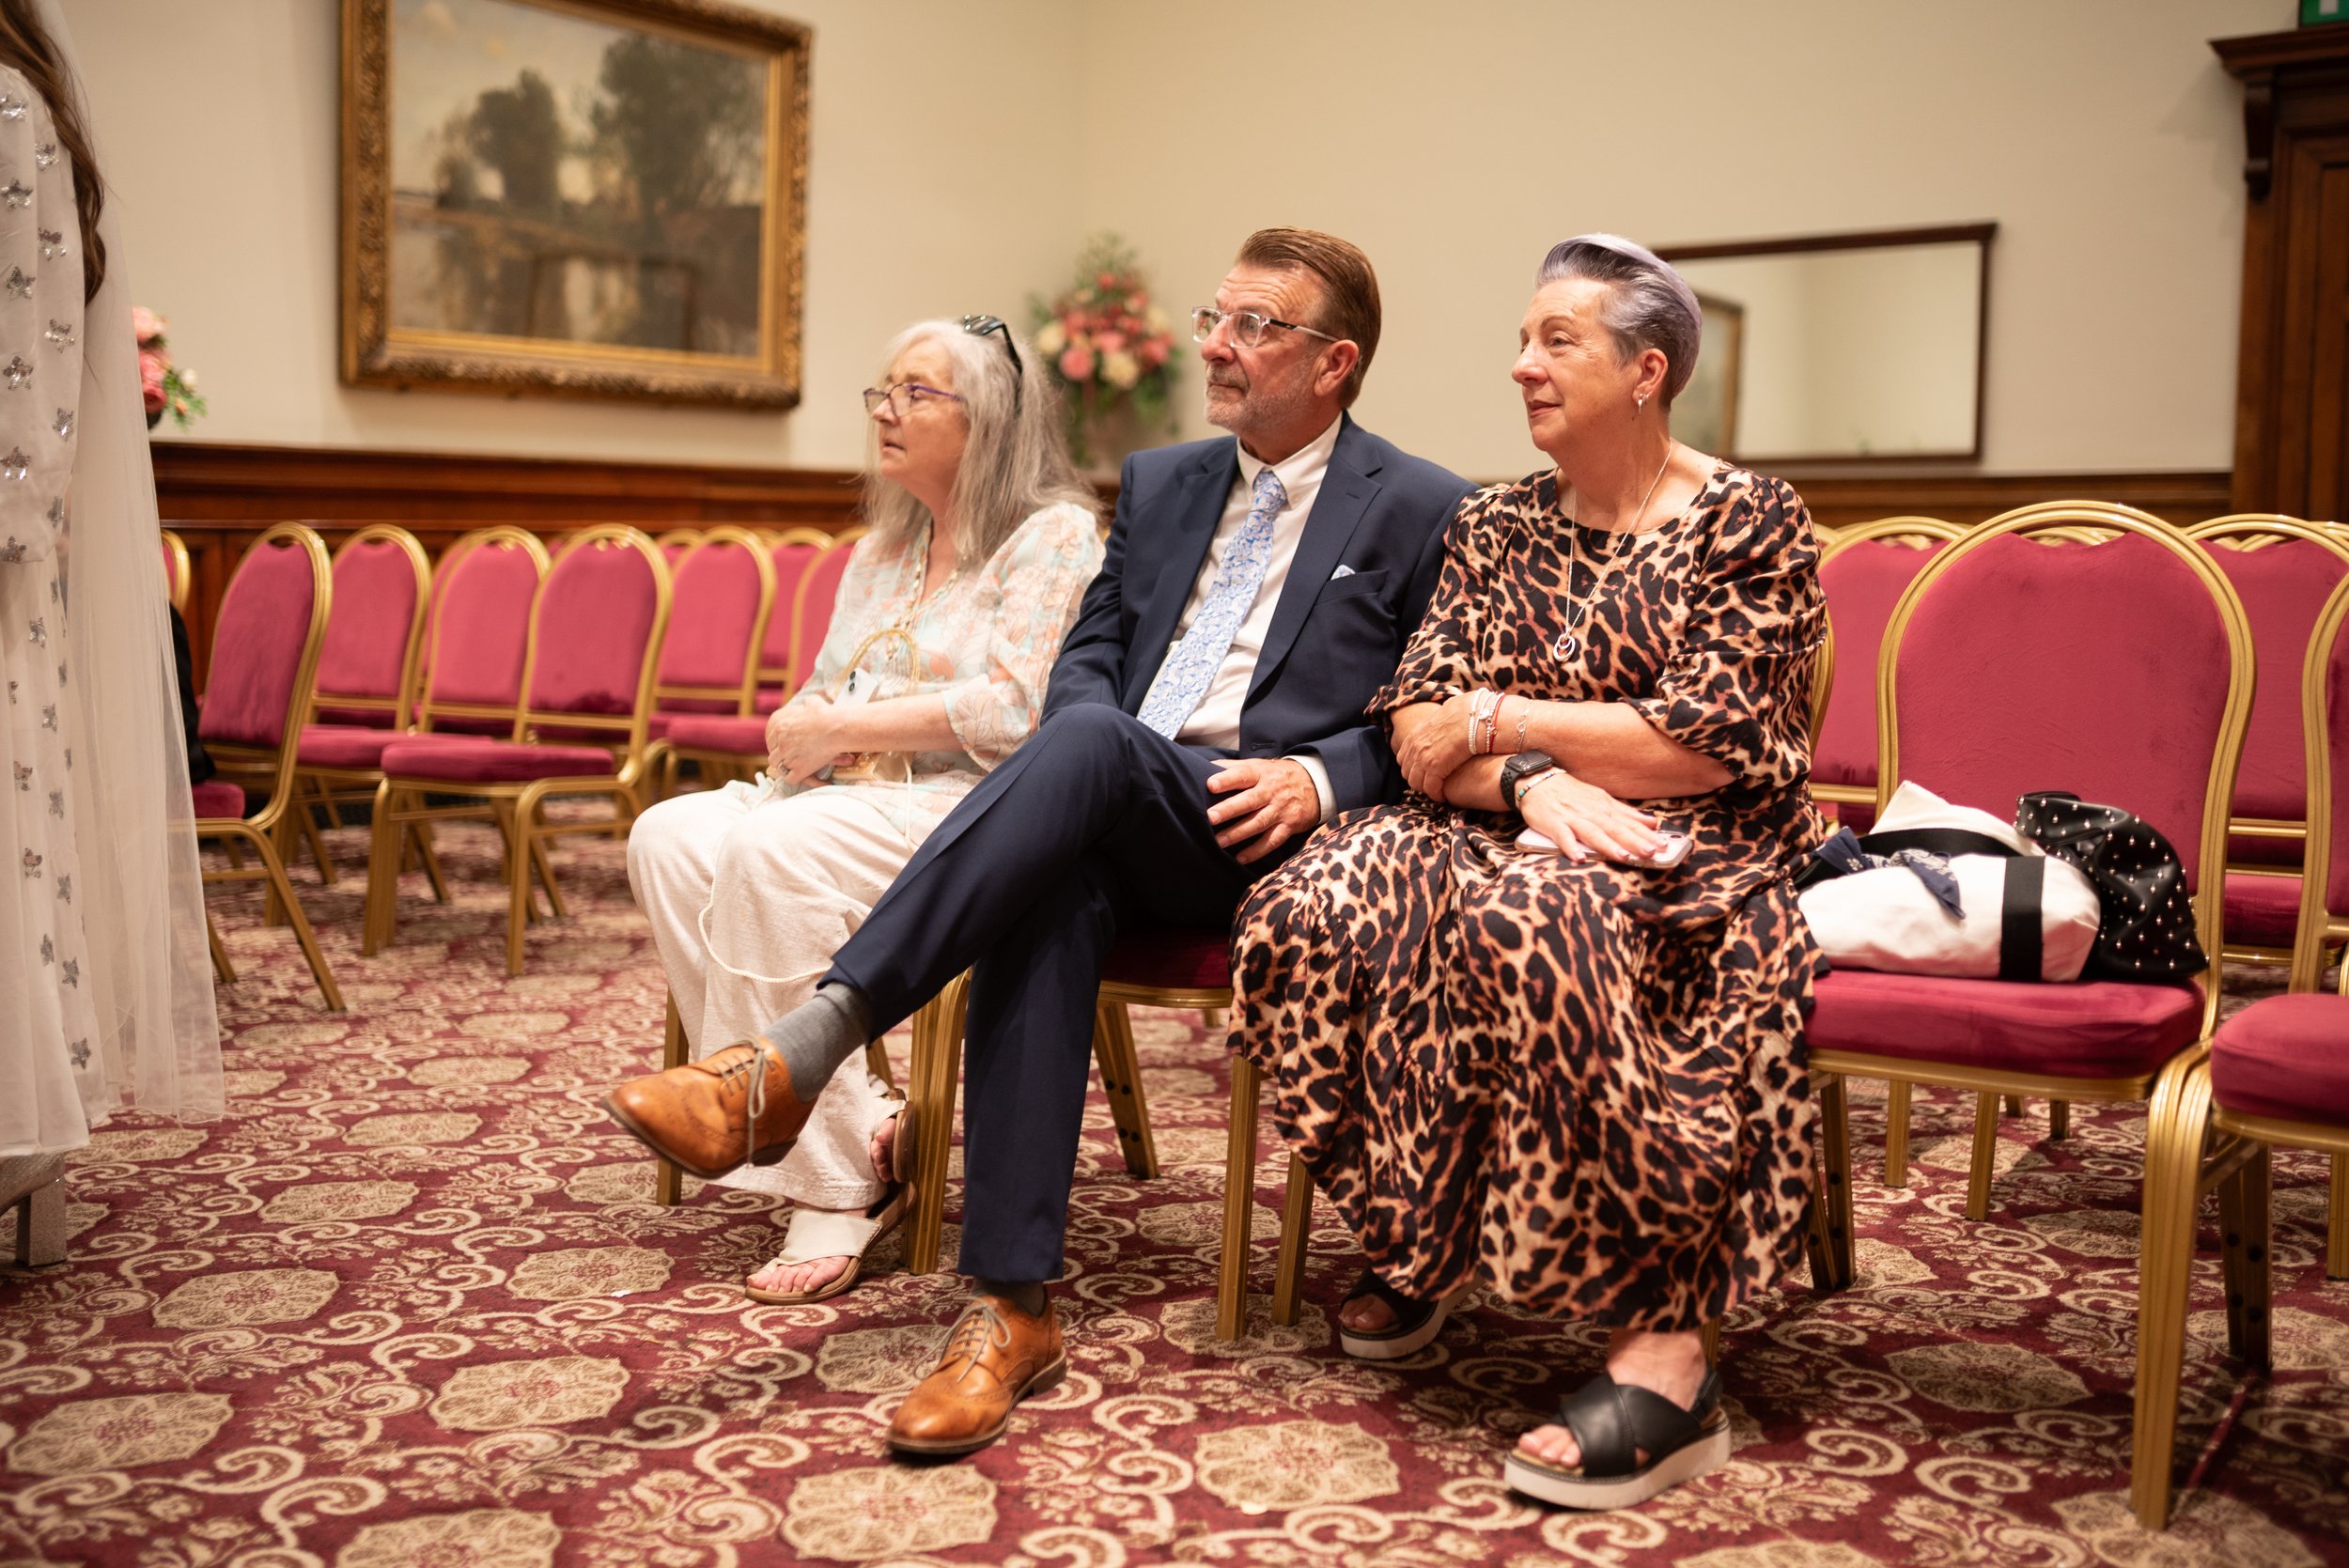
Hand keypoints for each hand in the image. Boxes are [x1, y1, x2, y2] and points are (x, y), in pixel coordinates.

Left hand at [766, 701, 849, 785]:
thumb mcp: (814, 703)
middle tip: (790, 759)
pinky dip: (795, 778)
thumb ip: (808, 703)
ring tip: (795, 768)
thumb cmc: (827, 715)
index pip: (771, 740)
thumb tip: (809, 702)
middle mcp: (782, 743)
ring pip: (779, 767)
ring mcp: (789, 757)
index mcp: (782, 728)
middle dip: (780, 758)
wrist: (836, 729)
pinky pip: (790, 778)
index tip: (785, 747)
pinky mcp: (799, 769)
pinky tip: (803, 775)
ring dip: (786, 768)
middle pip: (773, 756)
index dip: (778, 745)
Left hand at [1204, 758, 1321, 865]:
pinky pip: (1271, 841)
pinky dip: (1256, 851)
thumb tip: (1205, 766)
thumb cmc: (1278, 775)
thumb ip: (1234, 767)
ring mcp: (1280, 810)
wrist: (1315, 784)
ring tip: (1218, 841)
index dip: (1227, 779)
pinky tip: (1241, 858)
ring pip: (1258, 823)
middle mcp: (1271, 792)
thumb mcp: (1260, 765)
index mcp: (1261, 774)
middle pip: (1249, 801)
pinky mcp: (1288, 826)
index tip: (1211, 784)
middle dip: (1229, 809)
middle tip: (1211, 817)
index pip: (1243, 775)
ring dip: (1237, 834)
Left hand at [1390, 698, 1472, 801]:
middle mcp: (1415, 747)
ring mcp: (1423, 758)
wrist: (1474, 717)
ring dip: (1426, 788)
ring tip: (1436, 791)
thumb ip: (1439, 719)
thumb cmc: (1465, 714)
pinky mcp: (1435, 769)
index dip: (1412, 766)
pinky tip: (1443, 796)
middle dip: (1417, 780)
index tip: (1422, 771)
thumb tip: (1447, 712)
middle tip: (1430, 784)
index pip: (1403, 757)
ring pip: (1416, 783)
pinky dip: (1436, 794)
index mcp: (1415, 734)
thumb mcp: (1444, 713)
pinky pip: (1430, 789)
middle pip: (1407, 772)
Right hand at [1518, 769, 1659, 863]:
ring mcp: (1572, 817)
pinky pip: (1562, 837)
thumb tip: (1653, 821)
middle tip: (1652, 853)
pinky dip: (1570, 846)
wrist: (1537, 780)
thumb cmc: (1570, 793)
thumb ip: (1626, 812)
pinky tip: (1579, 858)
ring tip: (1624, 857)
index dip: (1647, 834)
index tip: (1665, 845)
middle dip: (1634, 841)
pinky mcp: (1553, 823)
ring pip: (1593, 833)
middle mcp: (1592, 812)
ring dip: (1608, 845)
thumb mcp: (1601, 798)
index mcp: (1605, 807)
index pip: (1629, 822)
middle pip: (1616, 828)